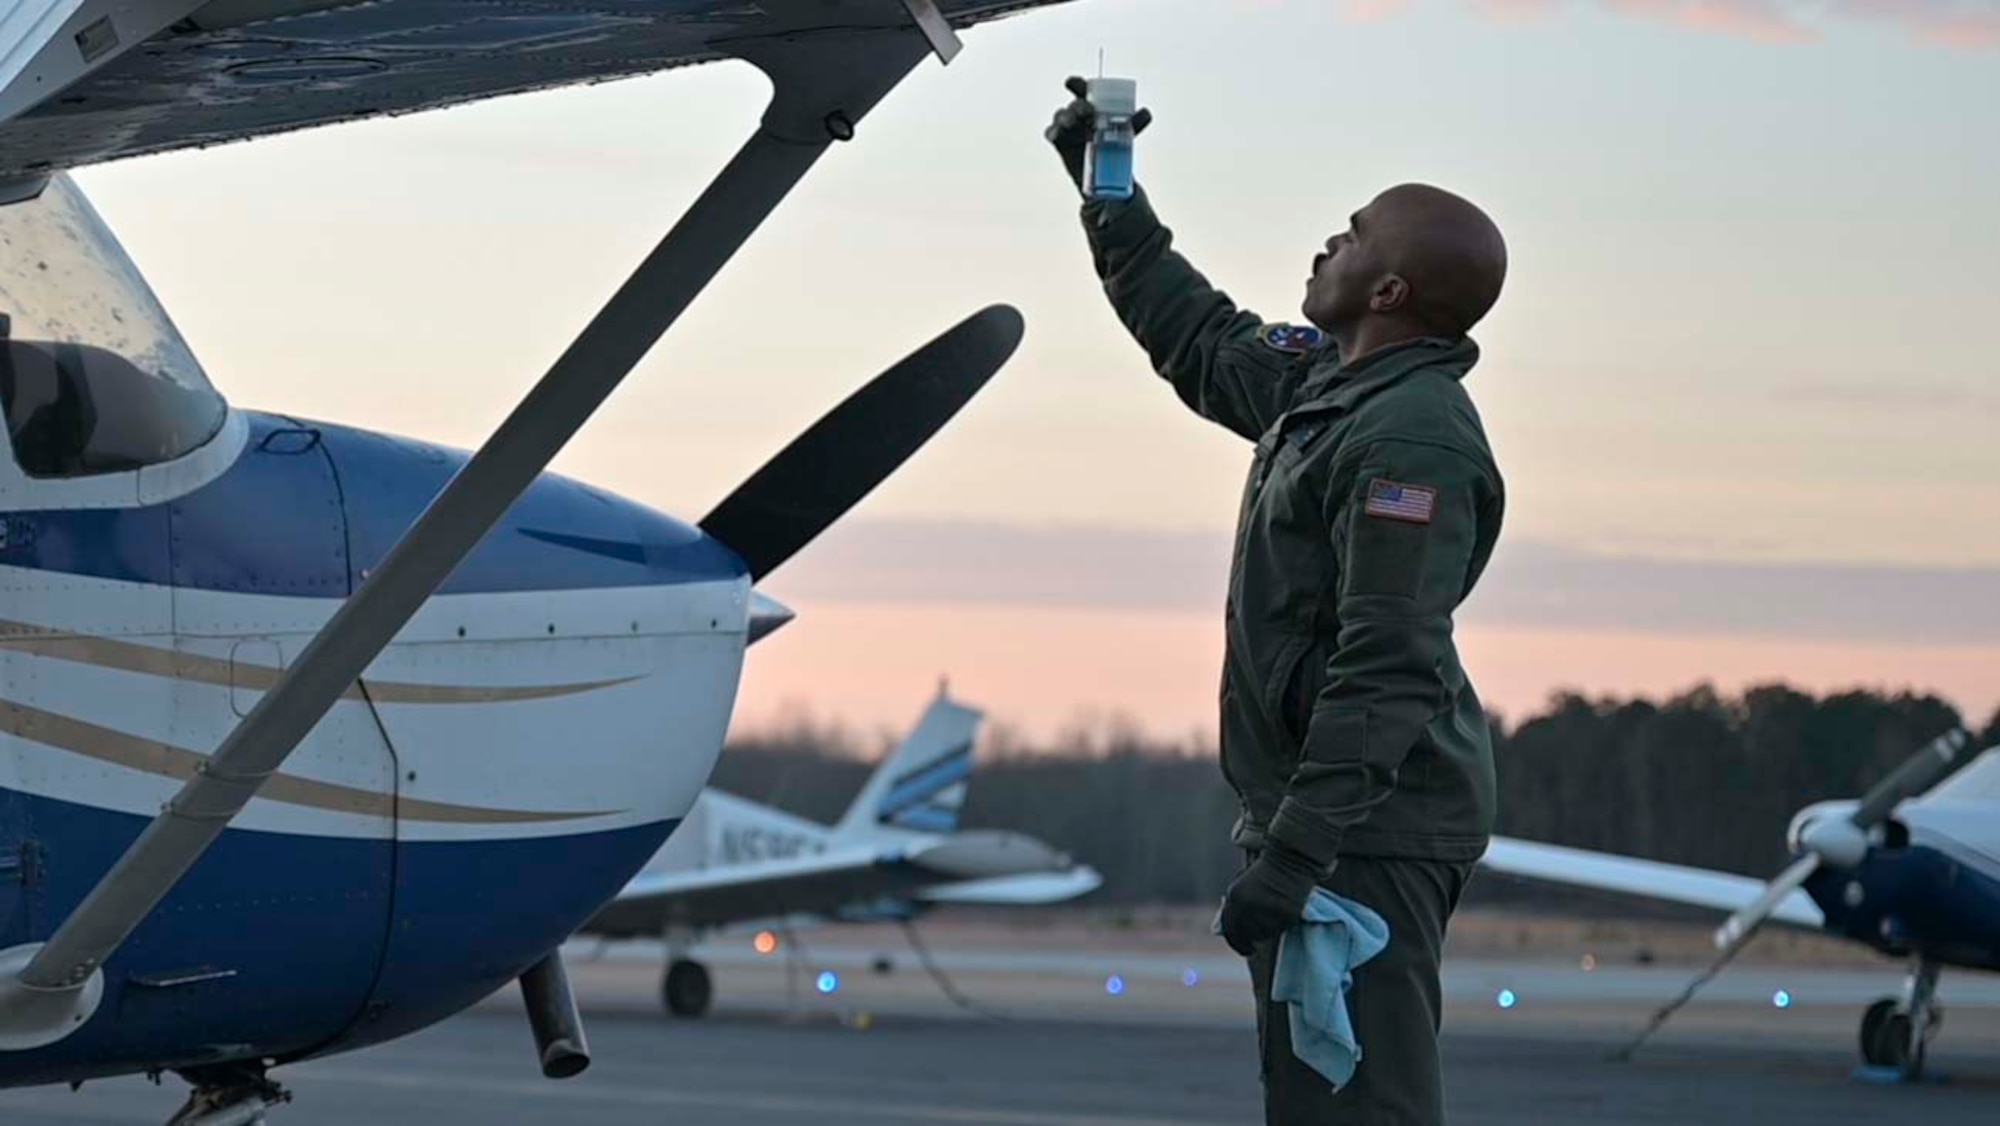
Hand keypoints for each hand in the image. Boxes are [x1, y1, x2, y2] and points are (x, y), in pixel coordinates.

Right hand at [1043, 75, 1152, 192]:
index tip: (1071, 83)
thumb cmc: (1114, 143)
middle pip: (1074, 105)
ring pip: (1061, 117)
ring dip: (1064, 117)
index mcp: (1092, 106)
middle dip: (1078, 106)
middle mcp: (1078, 114)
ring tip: (1071, 122)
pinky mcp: (1060, 142)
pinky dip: (1052, 132)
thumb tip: (1146, 113)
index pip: (1082, 90)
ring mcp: (1067, 128)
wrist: (1106, 170)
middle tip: (1086, 111)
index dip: (1076, 84)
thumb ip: (1134, 122)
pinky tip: (1055, 134)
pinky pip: (1052, 133)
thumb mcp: (1127, 133)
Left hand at [1216, 844, 1321, 956]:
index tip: (1245, 949)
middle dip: (1251, 941)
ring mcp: (1268, 910)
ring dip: (1267, 931)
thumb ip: (1234, 907)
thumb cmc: (1264, 872)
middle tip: (1257, 944)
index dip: (1236, 943)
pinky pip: (1281, 929)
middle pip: (1247, 935)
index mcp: (1235, 897)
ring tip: (1272, 918)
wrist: (1289, 859)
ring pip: (1264, 934)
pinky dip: (1281, 925)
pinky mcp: (1286, 914)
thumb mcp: (1242, 886)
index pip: (1230, 929)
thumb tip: (1224, 930)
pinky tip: (1282, 913)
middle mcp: (1249, 906)